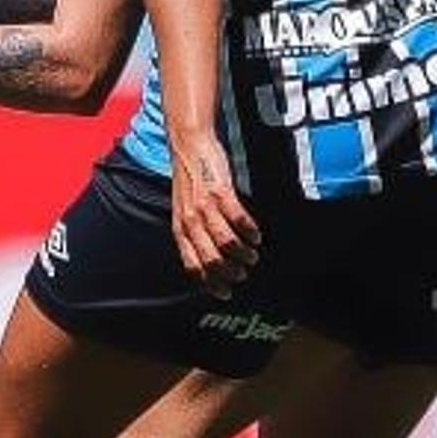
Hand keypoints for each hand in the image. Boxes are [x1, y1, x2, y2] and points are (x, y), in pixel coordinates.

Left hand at [170, 131, 260, 299]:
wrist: (189, 144)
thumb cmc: (189, 179)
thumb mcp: (183, 209)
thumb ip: (193, 232)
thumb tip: (209, 259)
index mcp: (179, 227)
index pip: (192, 265)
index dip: (209, 283)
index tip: (225, 292)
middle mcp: (190, 220)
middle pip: (211, 260)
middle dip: (230, 272)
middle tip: (243, 271)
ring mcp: (205, 206)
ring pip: (227, 243)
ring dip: (244, 254)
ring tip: (252, 254)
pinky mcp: (220, 192)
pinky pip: (239, 220)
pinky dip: (250, 231)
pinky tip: (256, 235)